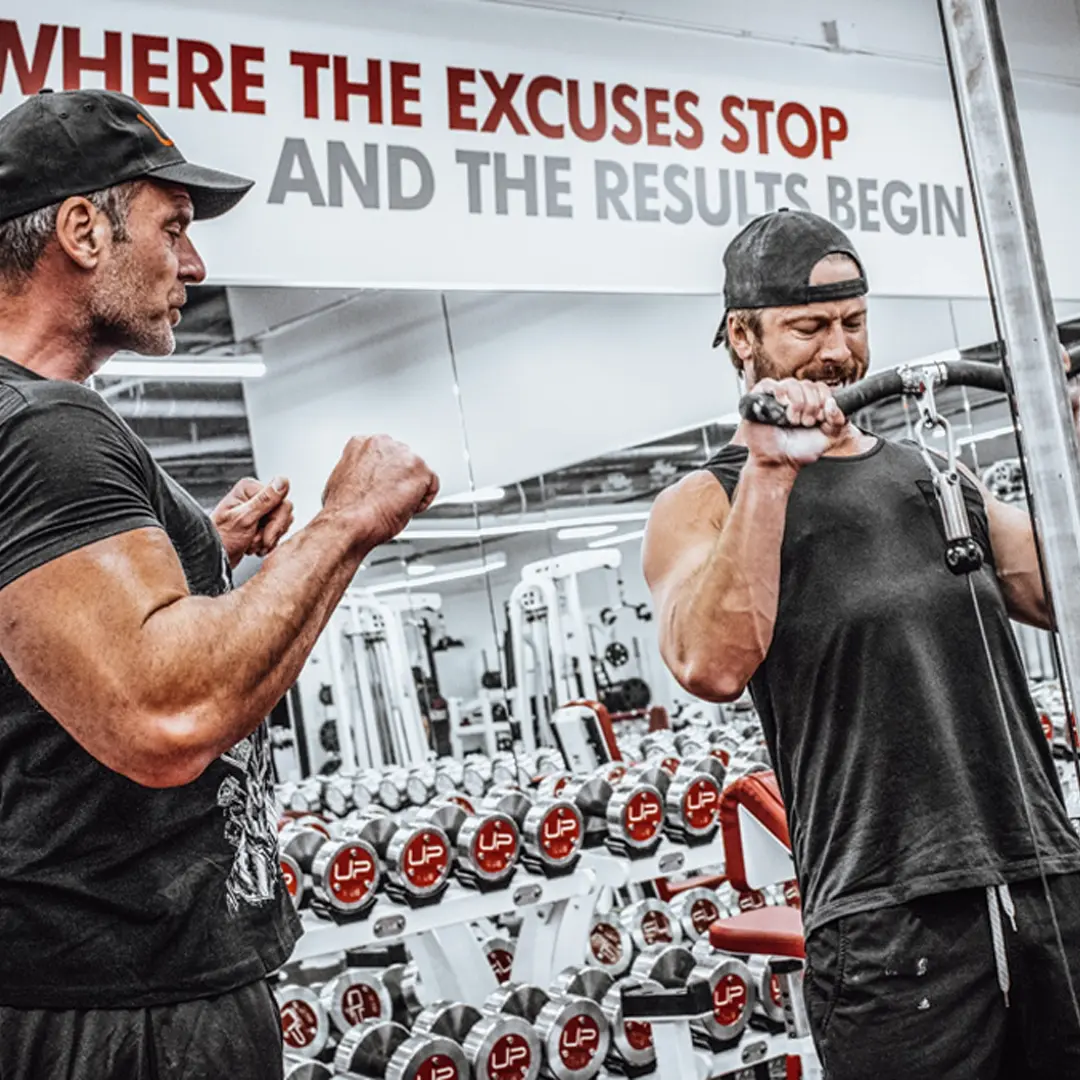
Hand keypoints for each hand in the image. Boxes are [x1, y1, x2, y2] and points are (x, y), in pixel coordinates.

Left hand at [211, 476, 294, 568]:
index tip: (265, 535)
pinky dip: (268, 543)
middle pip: (283, 512)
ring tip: (251, 543)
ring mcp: (258, 510)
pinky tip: (254, 546)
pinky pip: (277, 531)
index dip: (276, 521)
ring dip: (268, 538)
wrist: (214, 558)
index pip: (281, 501)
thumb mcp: (245, 518)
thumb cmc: (221, 539)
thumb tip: (282, 481)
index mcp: (250, 489)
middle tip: (255, 541)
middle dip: (271, 532)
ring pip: (281, 523)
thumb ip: (266, 499)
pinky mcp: (260, 522)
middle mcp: (255, 496)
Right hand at [322, 435, 438, 548]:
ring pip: (417, 473)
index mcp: (362, 443)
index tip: (382, 488)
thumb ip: (360, 473)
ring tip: (394, 507)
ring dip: (411, 490)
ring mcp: (404, 456)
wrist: (348, 522)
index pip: (384, 455)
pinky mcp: (420, 471)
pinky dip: (423, 500)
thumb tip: (366, 483)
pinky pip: (431, 486)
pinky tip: (406, 510)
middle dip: (400, 480)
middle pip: (403, 461)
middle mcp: (384, 444)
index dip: (385, 475)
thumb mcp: (343, 481)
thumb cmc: (343, 509)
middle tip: (390, 500)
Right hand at [742, 378, 848, 469]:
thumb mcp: (829, 437)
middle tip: (806, 423)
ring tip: (793, 421)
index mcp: (809, 401)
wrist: (779, 462)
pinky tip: (783, 405)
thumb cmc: (799, 450)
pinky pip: (769, 384)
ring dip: (797, 404)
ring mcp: (776, 397)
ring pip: (792, 384)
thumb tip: (831, 403)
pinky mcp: (759, 400)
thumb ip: (838, 421)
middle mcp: (793, 396)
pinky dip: (779, 392)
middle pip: (808, 385)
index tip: (820, 419)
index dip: (824, 400)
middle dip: (811, 406)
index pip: (821, 387)